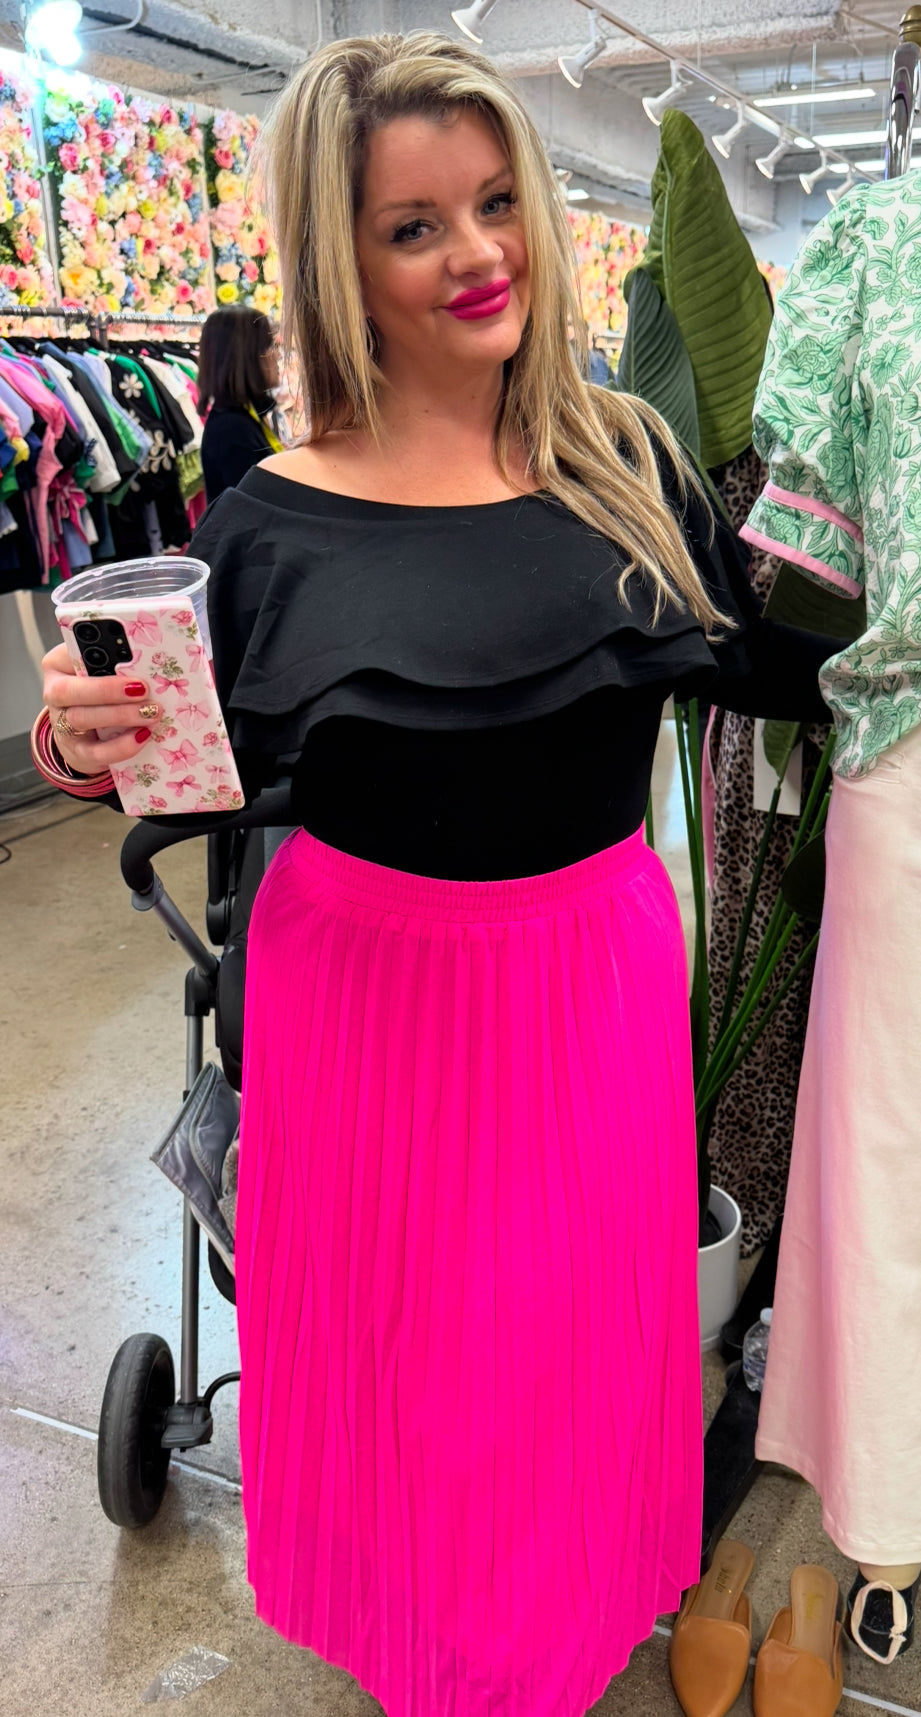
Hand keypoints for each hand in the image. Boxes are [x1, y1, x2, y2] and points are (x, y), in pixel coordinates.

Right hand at [41, 643, 162, 774]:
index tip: (127, 657)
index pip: (70, 654)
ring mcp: (62, 726)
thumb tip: (146, 657)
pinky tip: (143, 736)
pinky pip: (95, 752)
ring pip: (82, 719)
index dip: (96, 656)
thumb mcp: (103, 672)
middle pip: (70, 690)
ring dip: (121, 716)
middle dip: (108, 690)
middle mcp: (53, 694)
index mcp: (58, 665)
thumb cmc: (101, 693)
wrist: (89, 735)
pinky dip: (121, 746)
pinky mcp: (77, 753)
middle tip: (143, 689)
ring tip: (151, 713)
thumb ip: (116, 662)